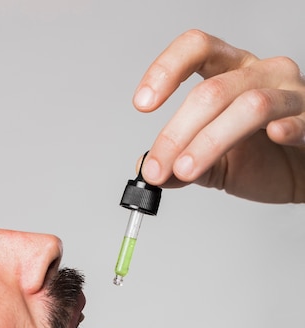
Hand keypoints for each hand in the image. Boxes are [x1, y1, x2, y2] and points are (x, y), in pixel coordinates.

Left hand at [134, 30, 304, 202]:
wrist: (299, 174)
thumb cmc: (260, 159)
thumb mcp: (212, 163)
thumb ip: (180, 164)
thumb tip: (147, 169)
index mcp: (230, 72)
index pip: (197, 48)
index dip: (166, 69)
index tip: (142, 103)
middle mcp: (260, 74)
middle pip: (212, 91)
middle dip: (176, 133)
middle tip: (158, 168)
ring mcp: (290, 94)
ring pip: (250, 105)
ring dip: (209, 141)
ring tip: (185, 170)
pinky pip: (298, 119)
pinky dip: (285, 128)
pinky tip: (272, 138)